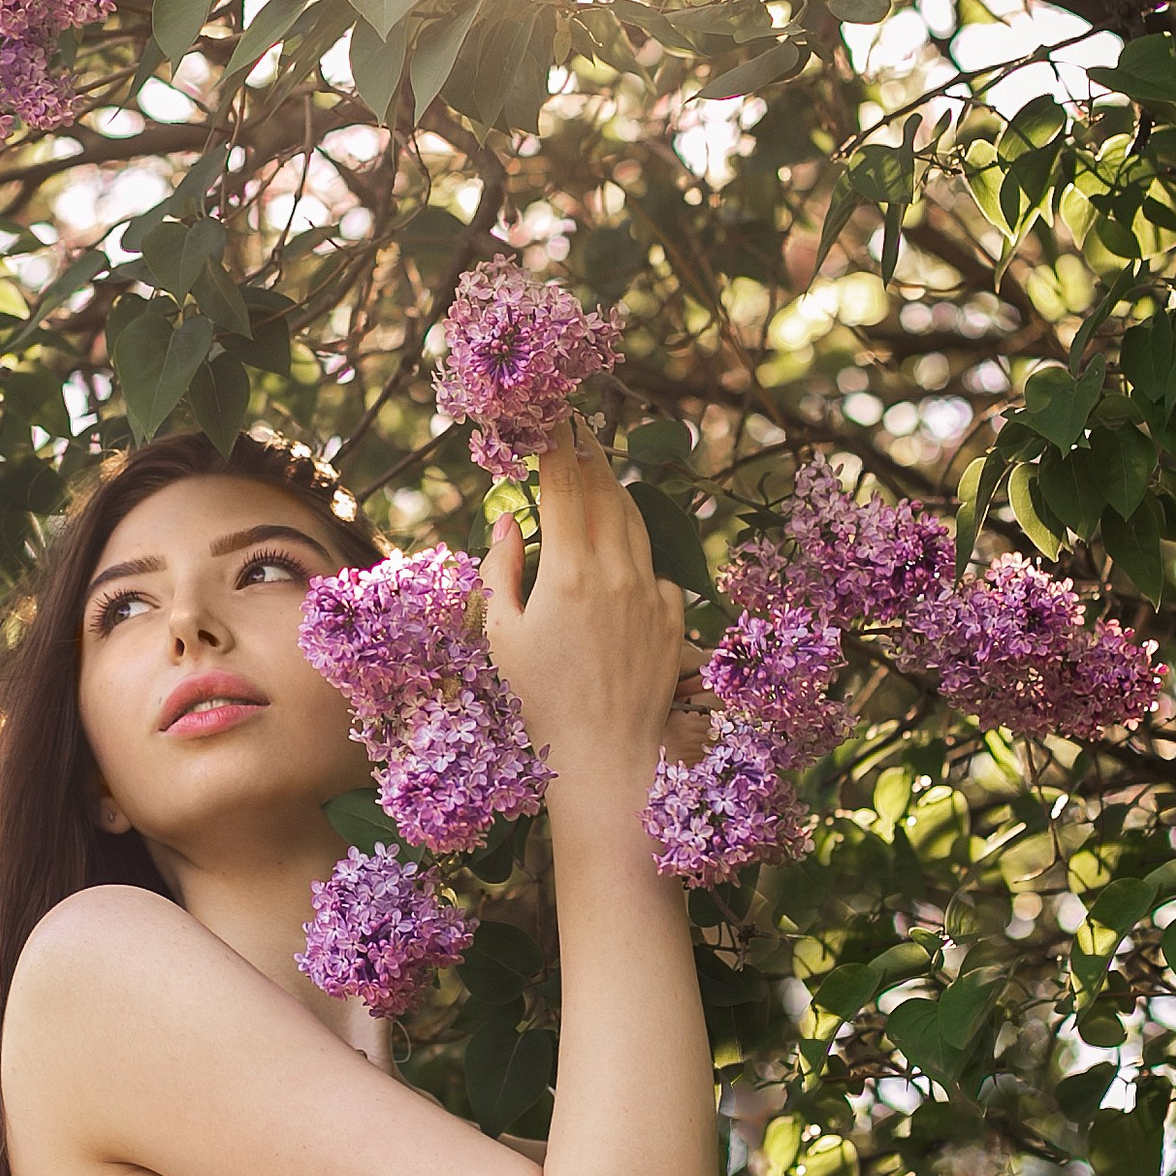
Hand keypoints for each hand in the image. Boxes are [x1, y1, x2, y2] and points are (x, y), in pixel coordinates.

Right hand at [476, 421, 684, 787]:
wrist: (605, 754)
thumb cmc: (540, 698)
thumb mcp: (503, 634)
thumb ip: (501, 569)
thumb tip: (508, 520)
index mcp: (569, 572)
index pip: (565, 488)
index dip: (558, 448)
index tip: (552, 421)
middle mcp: (617, 573)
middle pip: (606, 492)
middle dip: (591, 455)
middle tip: (580, 429)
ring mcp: (652, 593)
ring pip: (636, 523)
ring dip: (616, 493)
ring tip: (601, 475)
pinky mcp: (673, 617)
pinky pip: (654, 569)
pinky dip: (635, 555)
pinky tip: (620, 563)